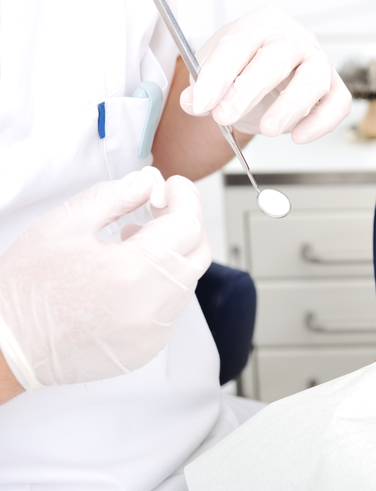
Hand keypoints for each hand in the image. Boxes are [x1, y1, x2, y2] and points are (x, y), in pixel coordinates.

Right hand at [0, 167, 210, 390]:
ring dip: (173, 255)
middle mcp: (150, 307)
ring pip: (187, 282)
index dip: (185, 198)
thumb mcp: (65, 225)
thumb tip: (149, 181)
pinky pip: (171, 309)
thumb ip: (115, 196)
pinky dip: (162, 286)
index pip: (188, 225)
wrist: (2, 347)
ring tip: (135, 241)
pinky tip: (131, 276)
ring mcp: (151, 334)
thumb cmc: (24, 290)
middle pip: (198, 253)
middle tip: (159, 209)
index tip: (173, 186)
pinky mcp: (145, 350)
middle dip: (186, 224)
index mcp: (133, 272)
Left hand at [178, 6, 350, 142]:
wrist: (263, 77)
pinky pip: (338, 103)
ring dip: (290, 106)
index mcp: (259, 24)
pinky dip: (321, 122)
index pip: (239, 44)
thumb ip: (202, 86)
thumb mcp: (212, 72)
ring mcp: (317, 61)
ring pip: (315, 78)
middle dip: (249, 90)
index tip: (199, 103)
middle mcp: (292, 38)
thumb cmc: (241, 69)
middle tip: (224, 116)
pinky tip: (298, 135)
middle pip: (278, 57)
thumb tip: (192, 102)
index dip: (218, 75)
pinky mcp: (334, 87)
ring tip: (267, 130)